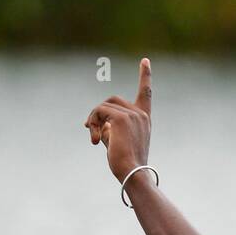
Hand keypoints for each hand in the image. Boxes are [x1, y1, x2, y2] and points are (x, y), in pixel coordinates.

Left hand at [84, 58, 152, 184]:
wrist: (133, 173)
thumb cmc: (125, 165)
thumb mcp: (116, 142)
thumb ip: (108, 128)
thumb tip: (92, 122)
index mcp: (144, 120)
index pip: (146, 94)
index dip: (145, 76)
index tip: (145, 61)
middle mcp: (141, 114)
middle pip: (112, 100)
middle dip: (98, 114)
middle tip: (90, 132)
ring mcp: (132, 114)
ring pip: (103, 106)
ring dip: (93, 120)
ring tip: (93, 139)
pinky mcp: (121, 118)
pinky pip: (99, 112)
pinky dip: (92, 123)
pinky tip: (94, 141)